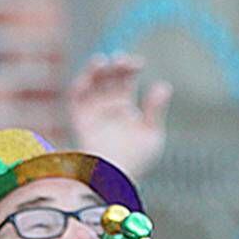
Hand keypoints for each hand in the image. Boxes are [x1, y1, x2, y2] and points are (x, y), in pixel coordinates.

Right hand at [67, 54, 171, 182]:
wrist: (112, 178)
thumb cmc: (135, 161)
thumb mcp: (151, 136)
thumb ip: (155, 110)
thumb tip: (163, 85)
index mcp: (124, 108)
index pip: (125, 80)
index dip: (130, 68)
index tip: (138, 63)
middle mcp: (106, 106)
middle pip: (109, 77)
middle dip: (115, 66)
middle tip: (123, 60)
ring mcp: (91, 111)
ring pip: (91, 83)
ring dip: (96, 70)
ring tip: (103, 62)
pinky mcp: (78, 119)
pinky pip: (75, 96)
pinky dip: (81, 83)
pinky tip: (91, 74)